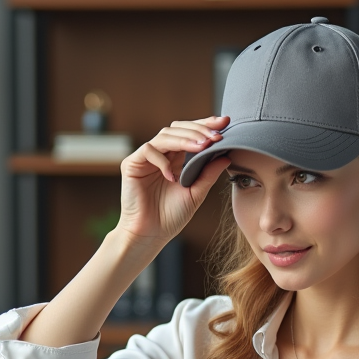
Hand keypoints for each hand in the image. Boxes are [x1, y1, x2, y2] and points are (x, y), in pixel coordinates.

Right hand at [117, 116, 231, 244]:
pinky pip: (148, 151)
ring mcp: (145, 158)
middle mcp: (160, 154)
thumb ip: (209, 174)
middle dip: (198, 129)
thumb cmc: (171, 217)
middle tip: (216, 134)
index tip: (225, 123)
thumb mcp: (196, 193)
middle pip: (177, 128)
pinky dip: (162, 160)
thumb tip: (227, 156)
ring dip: (185, 139)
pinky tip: (173, 176)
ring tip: (202, 146)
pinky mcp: (132, 164)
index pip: (190, 134)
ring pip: (165, 135)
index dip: (205, 126)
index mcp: (175, 159)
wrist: (150, 235)